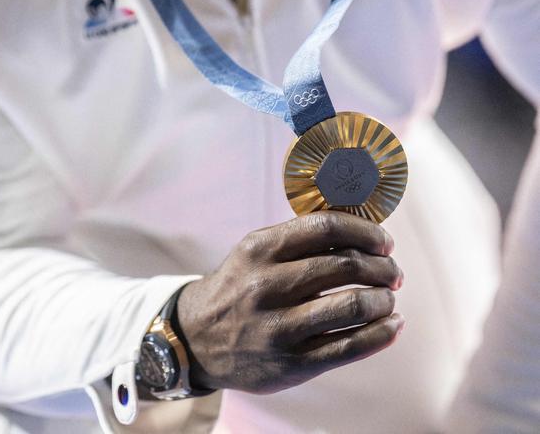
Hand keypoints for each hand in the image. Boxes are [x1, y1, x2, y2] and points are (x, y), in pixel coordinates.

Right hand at [176, 211, 403, 394]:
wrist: (197, 339)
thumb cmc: (240, 286)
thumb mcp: (254, 252)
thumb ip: (298, 239)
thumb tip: (359, 228)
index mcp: (260, 249)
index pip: (325, 227)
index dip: (365, 231)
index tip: (384, 241)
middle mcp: (268, 285)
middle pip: (345, 265)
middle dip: (382, 266)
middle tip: (394, 271)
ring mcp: (280, 327)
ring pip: (352, 306)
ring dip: (383, 299)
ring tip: (389, 297)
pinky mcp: (292, 364)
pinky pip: (349, 347)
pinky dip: (381, 334)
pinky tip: (392, 325)